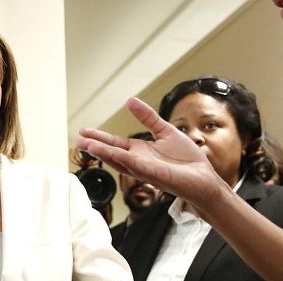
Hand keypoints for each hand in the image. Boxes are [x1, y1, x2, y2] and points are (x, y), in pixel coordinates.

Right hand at [76, 97, 225, 213]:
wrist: (204, 178)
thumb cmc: (187, 160)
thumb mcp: (165, 131)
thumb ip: (148, 118)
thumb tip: (130, 101)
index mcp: (140, 152)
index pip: (115, 144)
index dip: (100, 138)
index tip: (84, 132)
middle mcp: (139, 162)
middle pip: (112, 153)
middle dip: (95, 147)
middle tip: (78, 141)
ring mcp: (146, 170)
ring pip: (120, 161)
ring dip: (104, 154)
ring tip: (87, 146)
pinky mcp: (156, 175)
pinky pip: (137, 166)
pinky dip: (124, 159)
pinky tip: (112, 153)